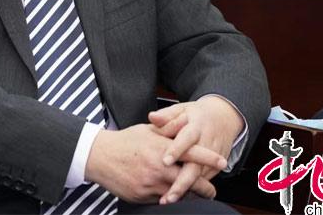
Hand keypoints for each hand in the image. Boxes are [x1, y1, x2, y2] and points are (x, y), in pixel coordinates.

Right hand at [84, 123, 226, 203]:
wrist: (99, 157)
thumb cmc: (125, 142)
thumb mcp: (147, 131)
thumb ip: (168, 129)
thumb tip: (186, 122)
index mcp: (161, 148)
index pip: (192, 153)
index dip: (210, 158)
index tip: (222, 162)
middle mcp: (159, 167)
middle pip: (191, 181)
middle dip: (205, 188)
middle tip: (211, 190)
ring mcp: (151, 184)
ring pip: (178, 195)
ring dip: (186, 194)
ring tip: (193, 194)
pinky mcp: (143, 197)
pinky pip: (162, 201)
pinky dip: (168, 198)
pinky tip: (169, 195)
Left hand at [148, 96, 243, 203]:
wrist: (224, 118)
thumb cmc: (196, 115)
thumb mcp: (182, 109)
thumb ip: (166, 115)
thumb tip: (152, 117)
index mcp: (196, 127)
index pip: (186, 139)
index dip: (176, 150)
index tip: (165, 161)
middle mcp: (206, 144)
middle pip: (196, 166)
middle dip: (183, 182)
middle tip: (168, 195)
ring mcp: (213, 158)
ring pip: (200, 177)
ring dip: (186, 190)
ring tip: (168, 199)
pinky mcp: (215, 167)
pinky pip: (203, 181)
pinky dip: (193, 190)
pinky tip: (179, 198)